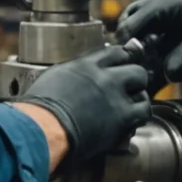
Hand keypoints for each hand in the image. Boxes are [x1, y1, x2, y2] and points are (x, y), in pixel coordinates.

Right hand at [19, 45, 152, 165]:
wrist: (43, 129)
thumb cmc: (38, 109)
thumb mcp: (53, 78)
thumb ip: (73, 73)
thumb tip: (78, 76)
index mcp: (86, 65)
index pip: (116, 53)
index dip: (122, 60)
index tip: (122, 66)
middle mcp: (105, 77)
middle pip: (135, 70)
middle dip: (134, 79)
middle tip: (129, 89)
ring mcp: (116, 97)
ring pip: (143, 91)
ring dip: (138, 98)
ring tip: (131, 107)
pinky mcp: (122, 118)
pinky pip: (143, 112)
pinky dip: (138, 117)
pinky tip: (130, 122)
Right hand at [117, 0, 181, 82]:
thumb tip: (164, 75)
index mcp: (167, 4)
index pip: (133, 20)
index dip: (126, 41)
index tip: (125, 61)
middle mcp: (161, 10)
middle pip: (129, 25)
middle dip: (127, 45)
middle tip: (130, 66)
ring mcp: (164, 23)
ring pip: (137, 36)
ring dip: (137, 53)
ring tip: (138, 72)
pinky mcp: (169, 36)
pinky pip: (150, 46)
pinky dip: (147, 59)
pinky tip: (149, 76)